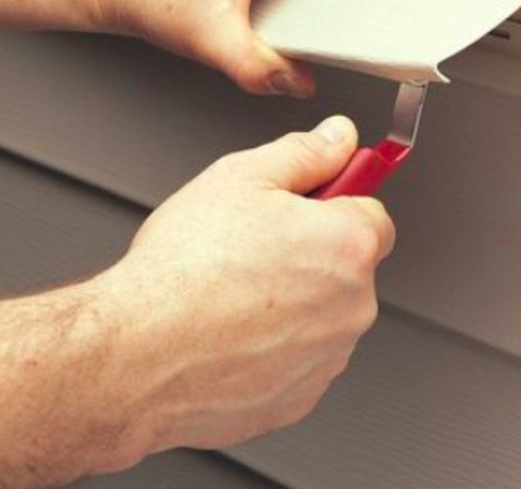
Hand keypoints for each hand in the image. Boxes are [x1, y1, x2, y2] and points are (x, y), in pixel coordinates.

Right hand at [97, 115, 393, 463]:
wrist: (135, 356)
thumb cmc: (183, 271)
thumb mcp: (242, 178)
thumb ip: (306, 152)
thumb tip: (338, 136)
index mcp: (348, 245)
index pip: (374, 211)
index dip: (339, 201)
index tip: (316, 203)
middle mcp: (353, 305)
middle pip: (351, 264)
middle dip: (316, 252)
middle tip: (261, 246)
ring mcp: (329, 357)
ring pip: (326, 312)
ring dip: (298, 301)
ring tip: (238, 291)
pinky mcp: (301, 396)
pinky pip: (302, 357)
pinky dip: (278, 345)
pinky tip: (235, 330)